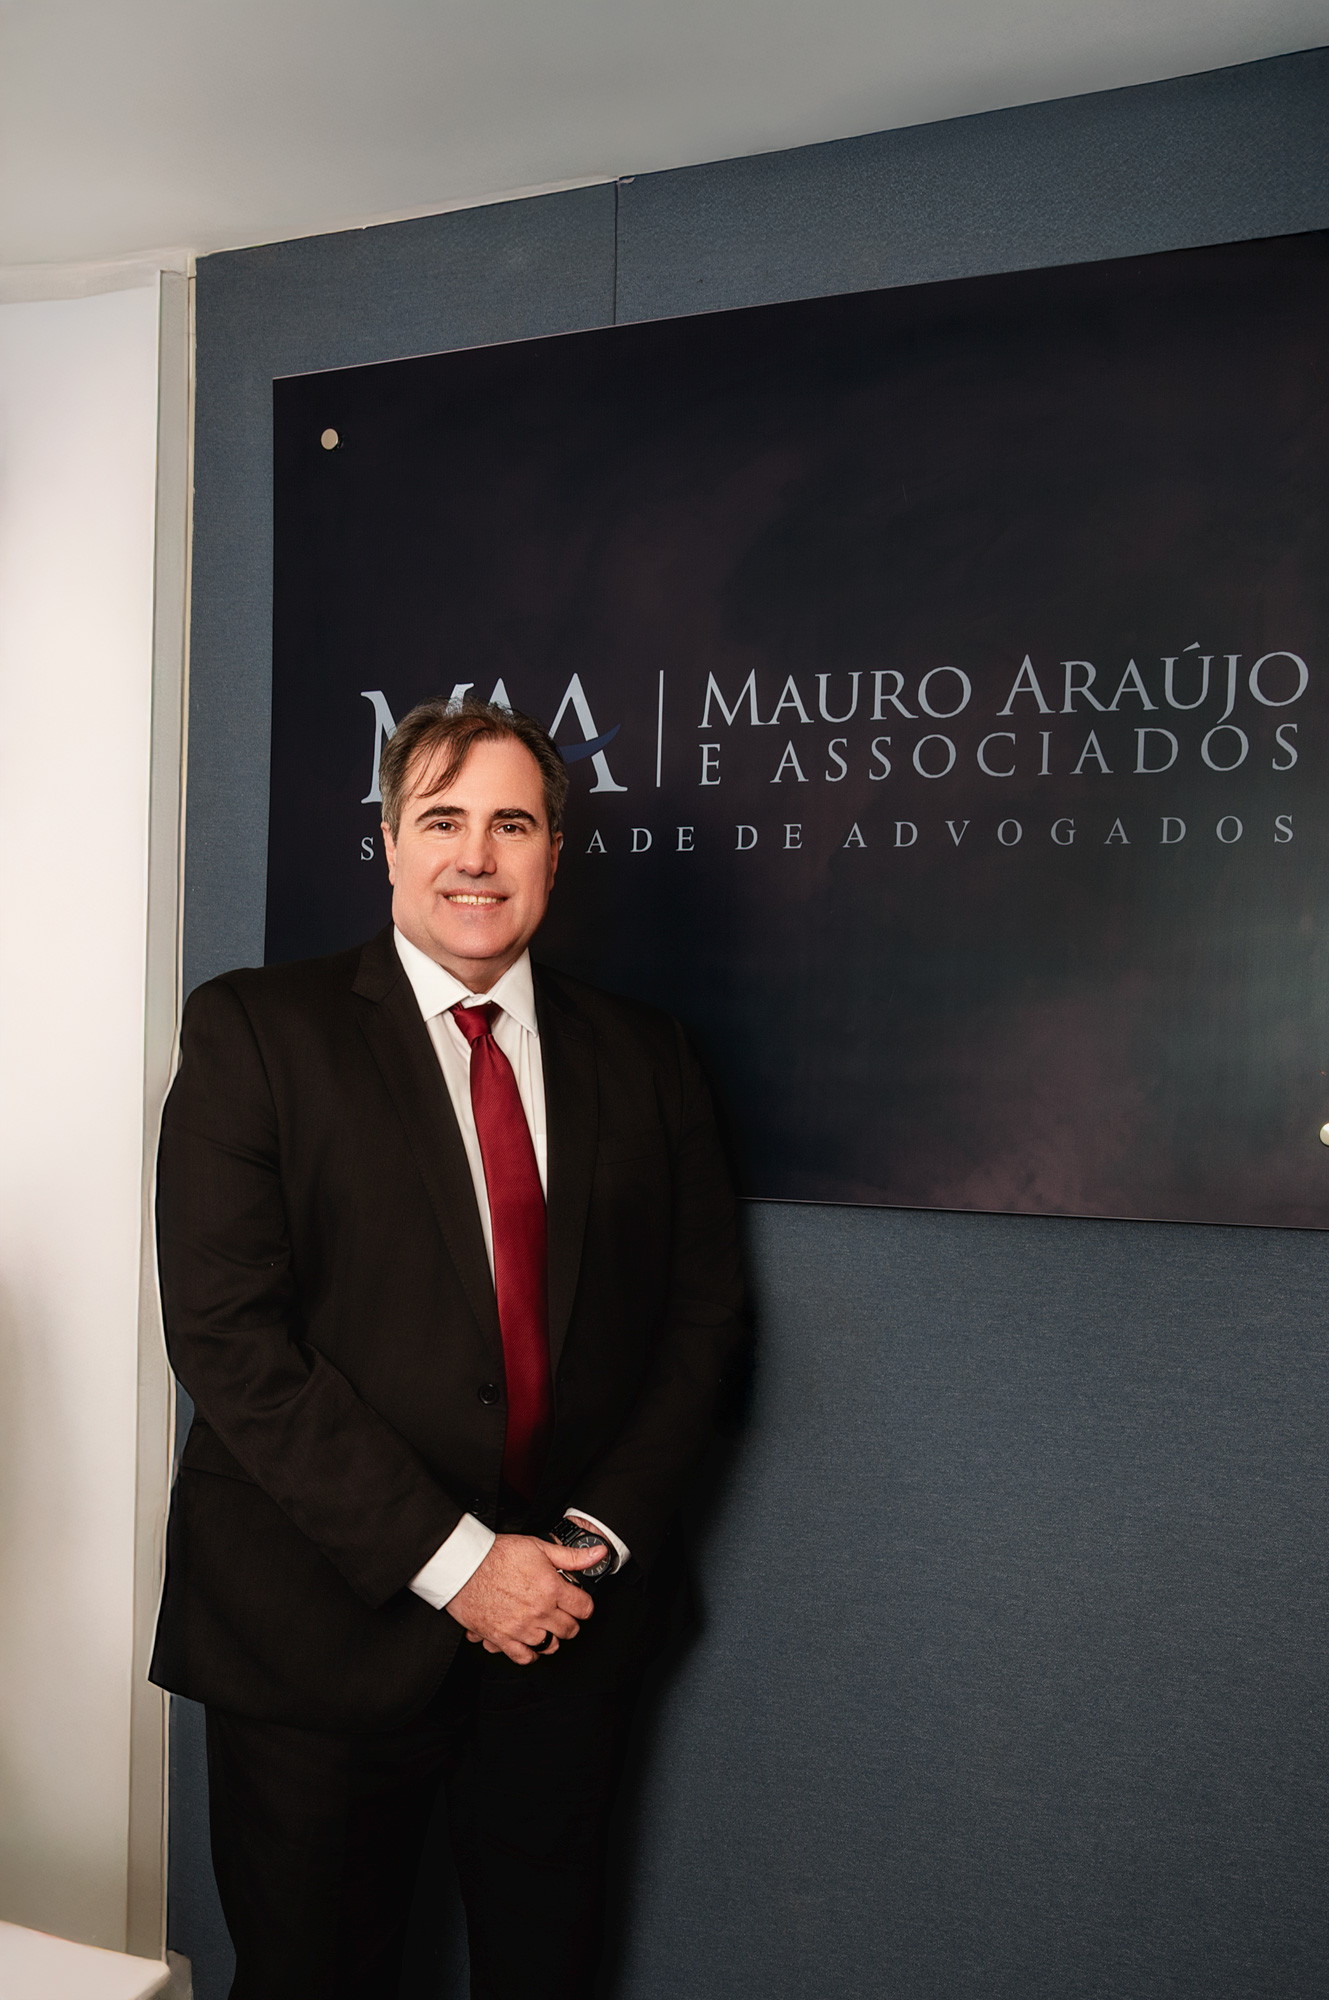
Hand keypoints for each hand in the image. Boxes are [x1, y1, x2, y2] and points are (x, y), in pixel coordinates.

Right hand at [447, 1531, 606, 1664]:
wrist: (463, 1566)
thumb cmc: (496, 1554)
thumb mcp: (537, 1547)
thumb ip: (570, 1556)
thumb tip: (597, 1554)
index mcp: (551, 1588)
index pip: (584, 1607)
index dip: (584, 1604)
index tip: (580, 1602)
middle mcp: (539, 1611)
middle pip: (569, 1629)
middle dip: (571, 1621)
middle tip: (564, 1613)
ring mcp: (521, 1627)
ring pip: (550, 1644)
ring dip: (552, 1636)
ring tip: (547, 1625)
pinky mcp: (502, 1638)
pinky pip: (524, 1657)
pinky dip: (531, 1654)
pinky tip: (531, 1644)